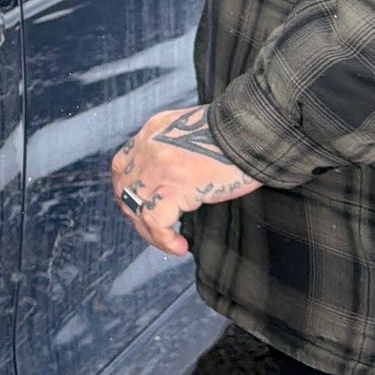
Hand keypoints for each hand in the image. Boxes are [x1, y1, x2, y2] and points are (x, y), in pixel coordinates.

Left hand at [110, 105, 259, 257]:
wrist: (253, 128)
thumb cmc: (235, 131)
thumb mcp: (191, 128)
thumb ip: (174, 145)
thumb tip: (174, 173)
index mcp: (152, 131)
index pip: (121, 165)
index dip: (125, 190)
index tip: (139, 205)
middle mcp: (150, 147)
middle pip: (124, 189)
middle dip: (135, 214)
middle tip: (153, 229)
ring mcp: (161, 167)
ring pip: (136, 208)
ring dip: (149, 232)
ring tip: (169, 242)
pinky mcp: (178, 186)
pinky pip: (157, 221)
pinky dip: (164, 239)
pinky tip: (180, 246)